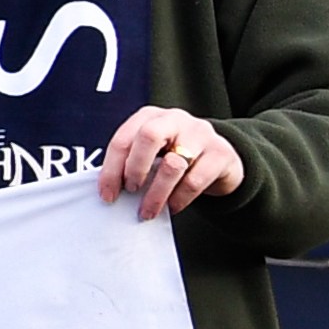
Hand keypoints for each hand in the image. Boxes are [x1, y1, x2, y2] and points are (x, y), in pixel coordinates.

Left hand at [97, 107, 243, 217]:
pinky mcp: (220, 154)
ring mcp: (201, 134)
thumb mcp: (152, 152)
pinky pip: (194, 181)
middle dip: (135, 168)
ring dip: (156, 193)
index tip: (107, 194)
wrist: (220, 158)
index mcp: (150, 117)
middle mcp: (175, 120)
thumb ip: (131, 163)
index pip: (124, 139)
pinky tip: (172, 207)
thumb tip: (110, 190)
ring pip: (173, 164)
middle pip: (149, 136)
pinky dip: (178, 199)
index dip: (111, 169)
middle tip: (131, 191)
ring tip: (148, 210)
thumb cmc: (176, 155)